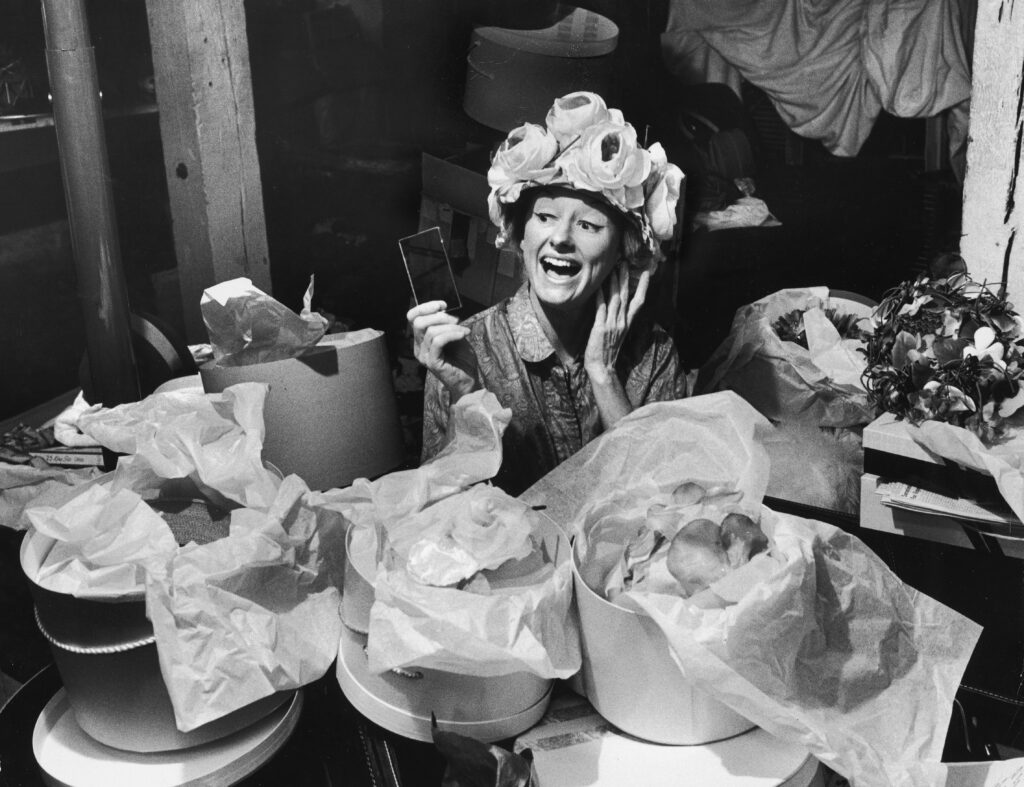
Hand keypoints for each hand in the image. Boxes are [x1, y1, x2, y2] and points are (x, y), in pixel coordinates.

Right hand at [407, 300, 476, 399]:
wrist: (468, 382)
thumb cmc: (462, 360)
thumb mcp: (455, 336)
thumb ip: (446, 324)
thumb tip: (444, 310)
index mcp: (421, 340)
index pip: (412, 317)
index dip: (425, 307)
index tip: (443, 305)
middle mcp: (418, 348)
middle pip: (418, 322)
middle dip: (439, 316)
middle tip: (457, 320)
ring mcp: (424, 356)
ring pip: (431, 331)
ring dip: (451, 327)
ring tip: (464, 331)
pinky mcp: (432, 362)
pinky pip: (438, 341)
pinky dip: (452, 334)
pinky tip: (463, 334)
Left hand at [584, 263, 649, 384]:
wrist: (602, 367)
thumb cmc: (607, 351)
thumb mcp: (617, 334)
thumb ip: (618, 320)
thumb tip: (616, 307)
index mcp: (627, 323)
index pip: (639, 302)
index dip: (643, 287)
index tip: (646, 273)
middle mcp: (622, 322)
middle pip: (626, 296)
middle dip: (626, 278)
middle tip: (625, 262)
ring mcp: (612, 324)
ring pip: (615, 299)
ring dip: (614, 283)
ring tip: (613, 268)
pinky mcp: (600, 327)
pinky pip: (601, 308)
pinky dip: (600, 296)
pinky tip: (598, 286)